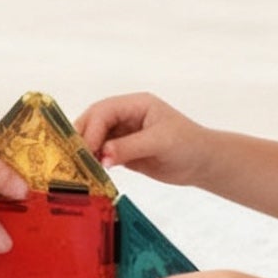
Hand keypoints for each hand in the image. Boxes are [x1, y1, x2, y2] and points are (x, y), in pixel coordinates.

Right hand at [74, 91, 214, 185]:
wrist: (202, 163)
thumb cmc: (188, 145)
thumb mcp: (160, 142)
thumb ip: (129, 147)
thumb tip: (103, 156)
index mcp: (135, 104)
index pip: (104, 111)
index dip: (92, 129)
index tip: (86, 150)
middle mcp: (125, 116)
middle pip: (94, 121)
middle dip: (83, 138)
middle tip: (75, 159)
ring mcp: (123, 134)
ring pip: (95, 138)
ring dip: (86, 151)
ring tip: (79, 168)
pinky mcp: (122, 151)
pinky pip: (102, 153)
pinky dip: (93, 162)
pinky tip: (89, 172)